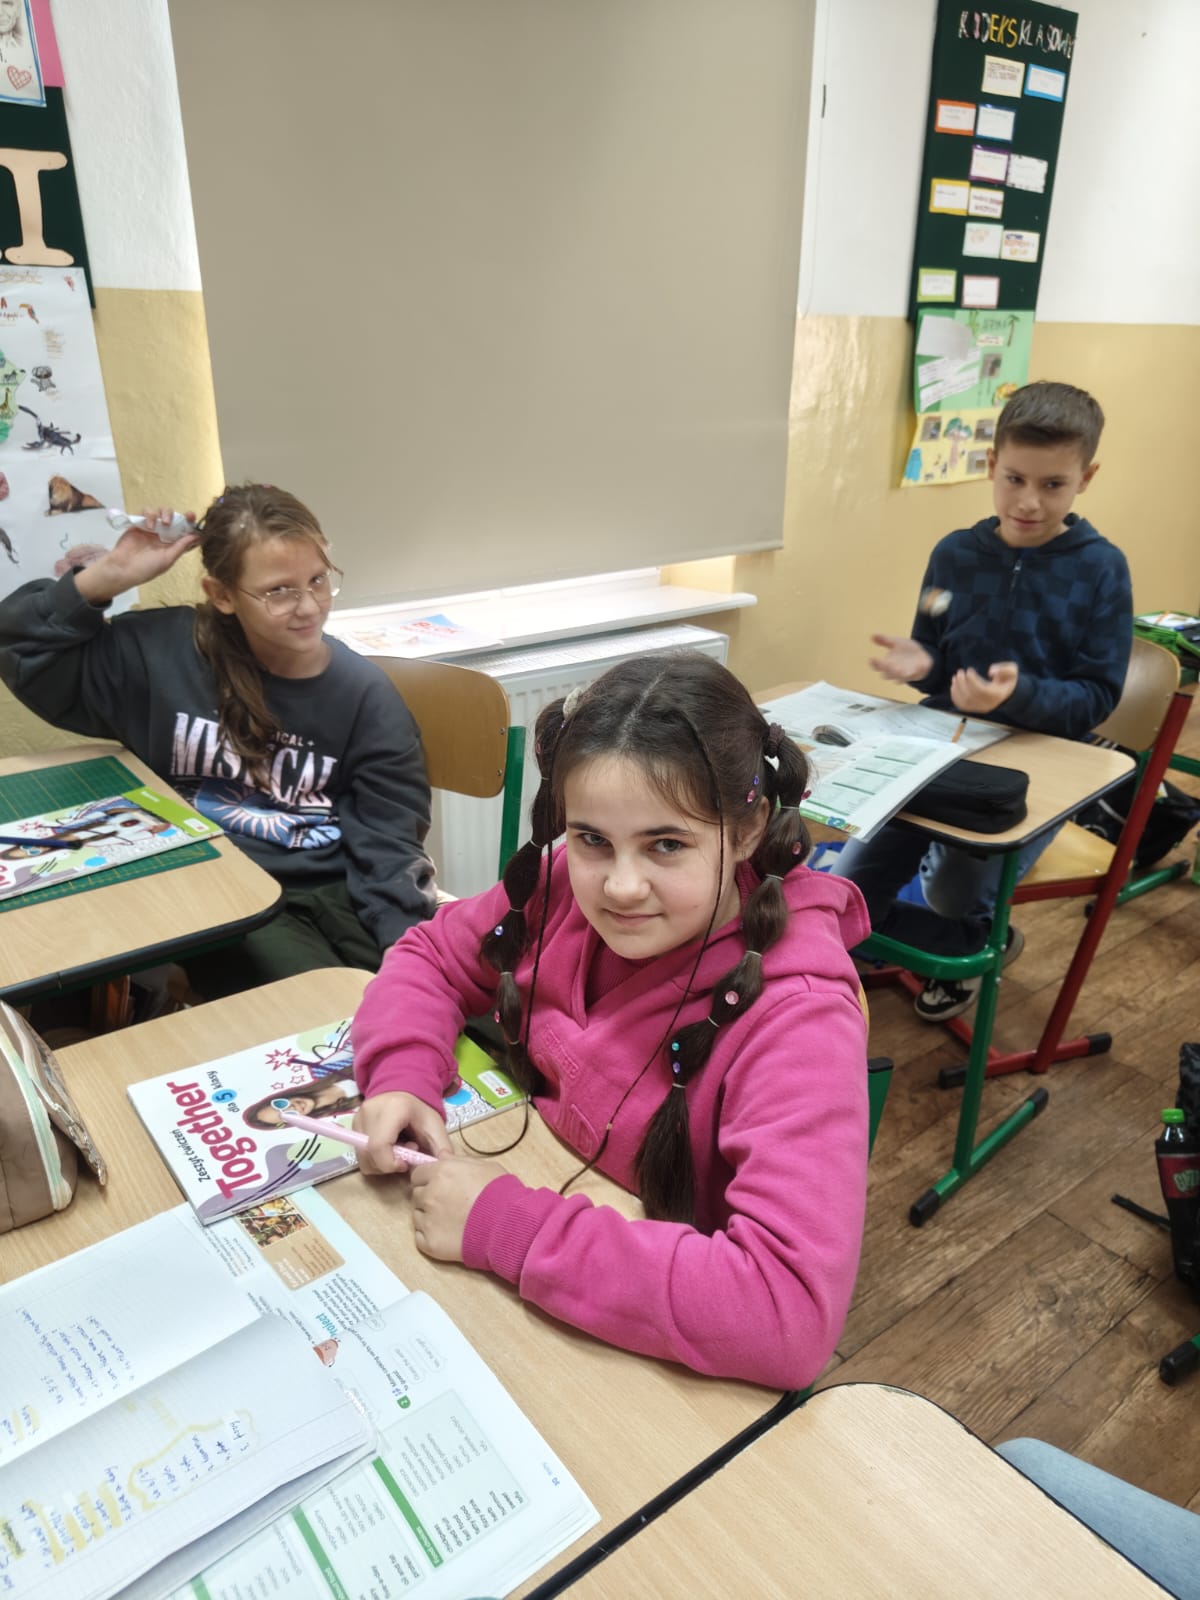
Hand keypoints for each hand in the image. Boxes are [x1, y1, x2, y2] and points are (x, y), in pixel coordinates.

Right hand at [74, 508, 198, 603]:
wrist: (123, 567)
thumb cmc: (146, 568)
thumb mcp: (167, 559)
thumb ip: (181, 547)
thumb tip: (196, 536)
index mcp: (172, 544)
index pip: (185, 532)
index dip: (192, 525)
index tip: (196, 521)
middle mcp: (163, 535)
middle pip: (176, 519)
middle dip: (183, 516)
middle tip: (187, 516)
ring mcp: (151, 528)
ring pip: (162, 512)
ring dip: (166, 513)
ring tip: (165, 523)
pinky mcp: (139, 523)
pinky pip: (146, 512)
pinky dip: (150, 515)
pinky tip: (150, 526)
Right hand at [353, 1091, 454, 1175]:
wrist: (403, 1089)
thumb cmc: (420, 1109)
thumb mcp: (435, 1126)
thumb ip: (441, 1147)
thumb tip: (441, 1167)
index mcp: (392, 1109)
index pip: (379, 1146)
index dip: (391, 1163)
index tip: (406, 1162)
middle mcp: (370, 1112)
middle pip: (369, 1155)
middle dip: (389, 1164)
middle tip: (405, 1153)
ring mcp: (358, 1118)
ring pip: (363, 1159)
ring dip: (381, 1163)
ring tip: (397, 1149)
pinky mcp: (353, 1126)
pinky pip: (360, 1155)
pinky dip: (375, 1159)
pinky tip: (388, 1147)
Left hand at [409, 1155, 508, 1260]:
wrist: (508, 1225)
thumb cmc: (501, 1193)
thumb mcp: (484, 1167)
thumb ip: (458, 1160)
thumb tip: (442, 1156)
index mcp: (440, 1173)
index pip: (418, 1174)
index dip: (428, 1179)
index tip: (437, 1184)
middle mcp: (429, 1194)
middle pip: (416, 1194)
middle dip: (428, 1197)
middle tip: (448, 1203)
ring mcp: (428, 1220)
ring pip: (417, 1216)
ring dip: (428, 1216)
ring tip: (450, 1220)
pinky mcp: (430, 1243)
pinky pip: (420, 1237)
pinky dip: (430, 1235)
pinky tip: (447, 1234)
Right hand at [869, 634, 933, 683]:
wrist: (921, 655)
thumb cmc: (906, 650)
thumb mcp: (896, 642)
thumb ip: (885, 640)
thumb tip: (872, 635)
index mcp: (887, 664)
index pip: (877, 666)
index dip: (874, 663)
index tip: (871, 658)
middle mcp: (894, 671)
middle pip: (886, 675)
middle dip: (886, 670)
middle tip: (887, 663)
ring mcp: (905, 674)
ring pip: (899, 679)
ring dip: (898, 675)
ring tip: (898, 669)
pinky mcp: (916, 674)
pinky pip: (914, 675)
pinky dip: (914, 672)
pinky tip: (915, 667)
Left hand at [950, 661, 1018, 712]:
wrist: (1006, 693)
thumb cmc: (1007, 679)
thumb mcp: (1012, 671)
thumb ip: (1004, 669)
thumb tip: (991, 671)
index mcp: (997, 695)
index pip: (981, 690)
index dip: (972, 680)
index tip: (969, 670)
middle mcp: (988, 704)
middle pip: (971, 696)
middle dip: (962, 683)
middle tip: (960, 672)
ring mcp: (980, 708)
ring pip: (964, 702)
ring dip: (957, 689)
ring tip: (955, 677)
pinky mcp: (974, 709)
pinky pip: (962, 706)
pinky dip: (955, 697)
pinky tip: (953, 686)